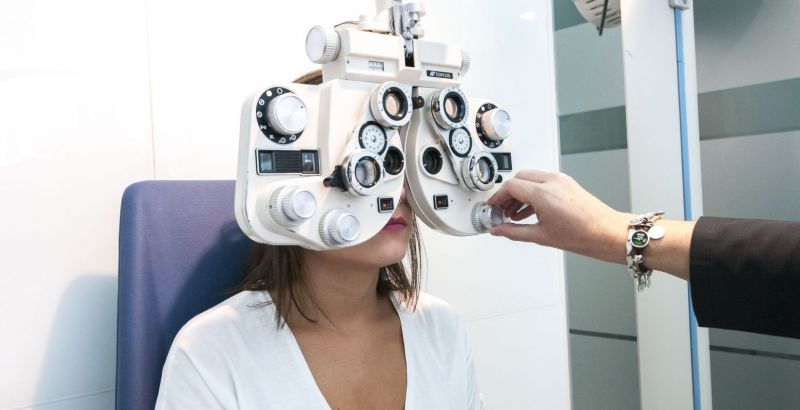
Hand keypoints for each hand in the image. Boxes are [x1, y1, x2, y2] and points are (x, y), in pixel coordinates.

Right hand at [487, 171, 630, 263]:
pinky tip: (529, 210)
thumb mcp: (541, 236)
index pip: (511, 186)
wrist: (607, 233)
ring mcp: (561, 180)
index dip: (497, 197)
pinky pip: (543, 182)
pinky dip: (532, 192)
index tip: (493, 207)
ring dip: (520, 192)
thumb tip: (499, 230)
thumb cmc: (583, 235)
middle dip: (507, 193)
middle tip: (501, 210)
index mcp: (543, 193)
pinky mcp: (567, 183)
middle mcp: (552, 181)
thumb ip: (514, 232)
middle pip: (519, 178)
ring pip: (531, 178)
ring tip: (514, 212)